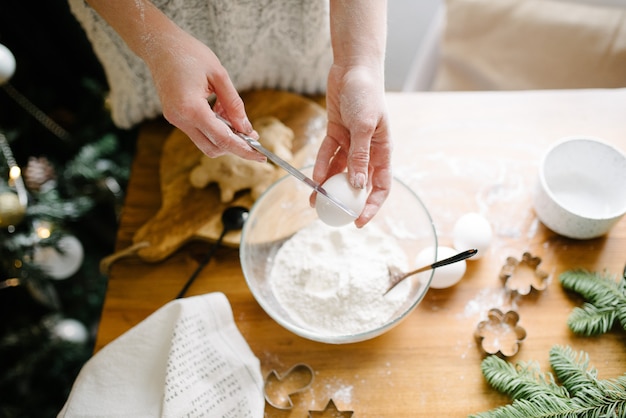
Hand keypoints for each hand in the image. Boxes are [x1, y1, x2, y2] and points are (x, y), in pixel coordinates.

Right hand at [144, 27, 264, 161]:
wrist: (160, 44)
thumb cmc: (190, 54)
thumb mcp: (220, 76)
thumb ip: (234, 104)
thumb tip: (246, 129)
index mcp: (191, 108)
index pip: (222, 139)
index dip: (244, 149)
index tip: (261, 156)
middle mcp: (180, 118)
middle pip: (213, 148)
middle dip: (234, 146)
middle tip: (253, 136)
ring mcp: (175, 119)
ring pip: (205, 142)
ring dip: (224, 135)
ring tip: (233, 114)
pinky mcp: (175, 117)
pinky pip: (198, 131)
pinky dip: (214, 127)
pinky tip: (221, 111)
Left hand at [312, 63, 391, 226]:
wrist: (353, 68)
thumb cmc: (366, 94)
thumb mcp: (364, 127)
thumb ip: (361, 156)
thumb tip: (358, 186)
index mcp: (383, 151)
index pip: (381, 186)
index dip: (372, 206)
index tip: (359, 221)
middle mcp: (368, 150)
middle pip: (358, 183)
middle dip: (346, 201)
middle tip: (332, 215)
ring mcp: (351, 143)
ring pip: (339, 171)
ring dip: (328, 186)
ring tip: (314, 202)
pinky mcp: (336, 134)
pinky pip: (327, 156)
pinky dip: (320, 167)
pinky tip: (312, 180)